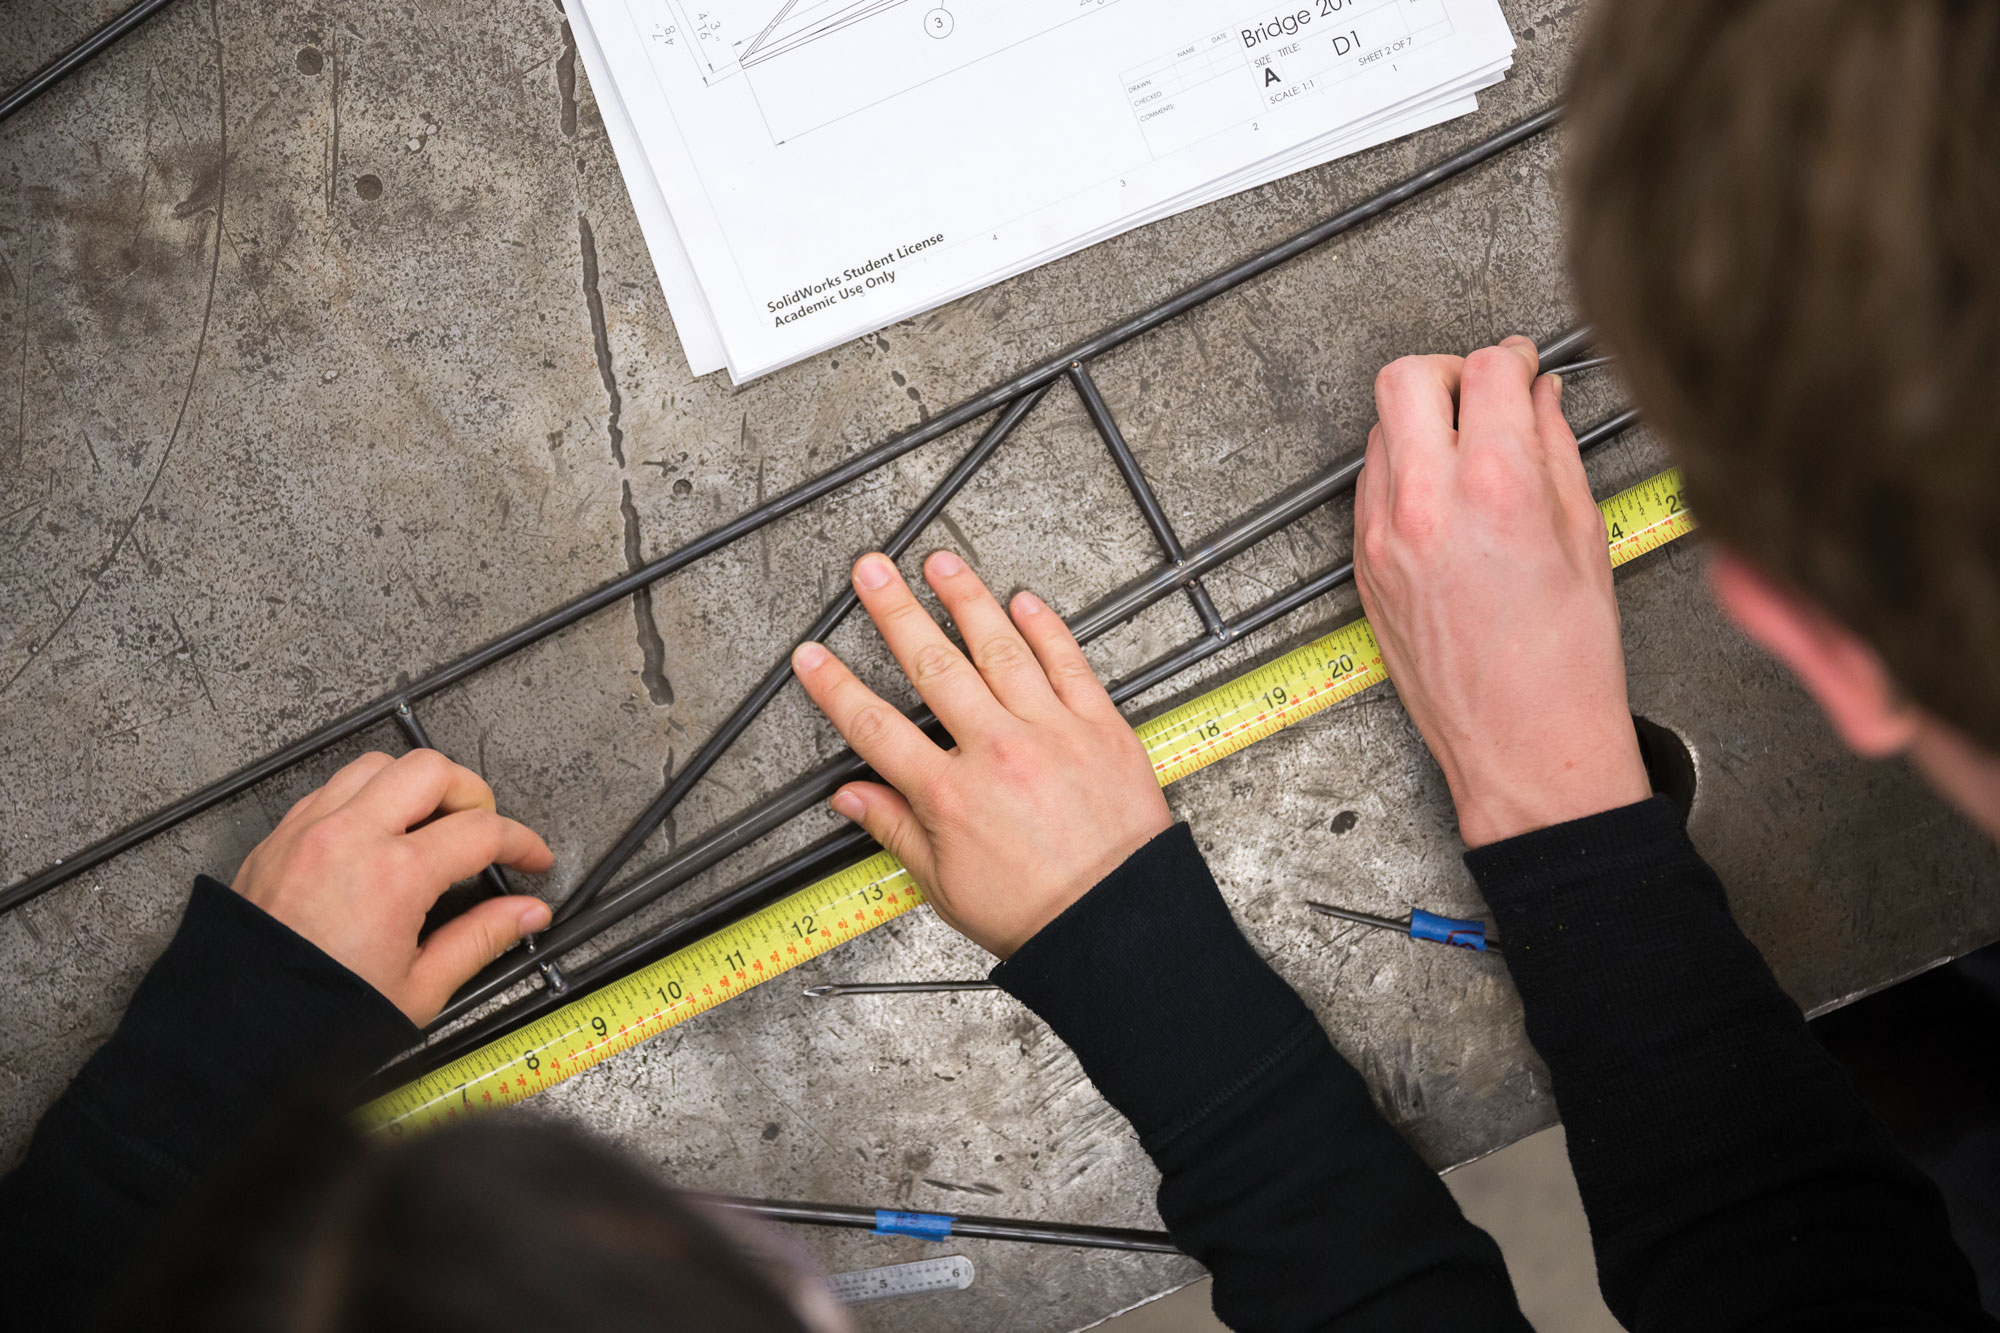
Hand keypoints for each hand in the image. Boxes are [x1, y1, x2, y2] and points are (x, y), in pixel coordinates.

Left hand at [231, 750, 555, 1022]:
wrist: (237, 1034)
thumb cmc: (315, 1019)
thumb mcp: (419, 988)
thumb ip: (481, 939)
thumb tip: (525, 913)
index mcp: (394, 875)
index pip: (481, 830)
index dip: (521, 842)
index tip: (530, 857)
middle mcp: (350, 837)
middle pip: (431, 770)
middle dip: (471, 794)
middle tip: (483, 830)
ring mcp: (309, 831)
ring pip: (378, 765)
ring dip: (415, 786)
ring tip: (430, 824)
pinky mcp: (279, 839)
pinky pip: (333, 788)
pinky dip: (366, 797)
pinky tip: (378, 833)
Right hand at [792, 551, 1171, 957]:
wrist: (1118, 925)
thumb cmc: (1038, 914)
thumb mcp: (945, 885)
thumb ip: (895, 830)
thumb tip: (849, 798)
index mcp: (950, 795)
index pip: (875, 728)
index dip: (836, 688)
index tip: (811, 657)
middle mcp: (997, 752)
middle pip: (932, 666)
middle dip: (895, 611)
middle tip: (871, 571)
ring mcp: (1050, 732)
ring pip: (999, 648)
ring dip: (966, 599)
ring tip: (940, 562)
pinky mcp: (1100, 727)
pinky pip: (1068, 663)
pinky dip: (1045, 627)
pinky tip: (1023, 601)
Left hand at [1353, 337, 1650, 847]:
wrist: (1523, 747)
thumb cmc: (1566, 663)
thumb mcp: (1586, 538)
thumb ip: (1555, 451)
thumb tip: (1541, 397)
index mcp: (1496, 489)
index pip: (1487, 369)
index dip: (1514, 356)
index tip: (1526, 364)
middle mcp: (1426, 504)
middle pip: (1405, 378)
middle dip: (1449, 372)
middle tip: (1483, 395)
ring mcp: (1383, 536)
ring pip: (1381, 432)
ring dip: (1423, 425)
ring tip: (1471, 456)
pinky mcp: (1364, 565)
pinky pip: (1371, 487)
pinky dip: (1405, 475)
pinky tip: (1448, 502)